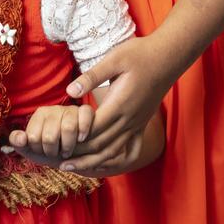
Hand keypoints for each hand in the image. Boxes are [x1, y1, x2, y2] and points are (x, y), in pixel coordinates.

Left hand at [9, 104, 94, 161]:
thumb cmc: (48, 148)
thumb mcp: (31, 147)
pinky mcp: (86, 111)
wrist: (72, 152)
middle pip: (50, 136)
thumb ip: (18, 142)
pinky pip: (85, 116)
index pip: (34, 138)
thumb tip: (20, 138)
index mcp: (39, 114)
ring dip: (68, 147)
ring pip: (68, 128)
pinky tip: (81, 140)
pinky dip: (83, 131)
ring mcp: (71, 109)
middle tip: (55, 154)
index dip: (39, 150)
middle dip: (52, 152)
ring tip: (66, 152)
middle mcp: (54, 109)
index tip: (42, 150)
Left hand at [59, 35, 174, 174]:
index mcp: (119, 104)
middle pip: (100, 145)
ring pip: (113, 151)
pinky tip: (104, 164)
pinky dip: (116, 160)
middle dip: (79, 155)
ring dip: (93, 162)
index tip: (56, 144)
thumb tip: (69, 91)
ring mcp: (137, 124)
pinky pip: (131, 150)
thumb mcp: (113, 59)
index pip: (92, 130)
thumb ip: (91, 77)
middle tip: (57, 163)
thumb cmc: (139, 55)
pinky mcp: (142, 124)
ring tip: (74, 168)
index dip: (74, 140)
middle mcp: (128, 119)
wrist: (167, 57)